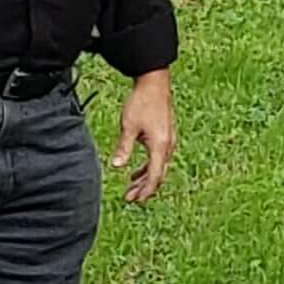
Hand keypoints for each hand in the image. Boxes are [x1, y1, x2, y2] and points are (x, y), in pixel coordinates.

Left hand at [109, 69, 176, 203]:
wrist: (154, 83)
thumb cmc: (142, 102)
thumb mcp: (128, 126)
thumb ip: (124, 148)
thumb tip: (115, 166)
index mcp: (159, 146)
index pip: (154, 176)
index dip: (146, 191)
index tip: (135, 200)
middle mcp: (167, 146)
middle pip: (158, 175)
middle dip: (144, 189)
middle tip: (129, 198)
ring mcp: (168, 141)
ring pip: (158, 168)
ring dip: (145, 179)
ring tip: (130, 188)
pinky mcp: (164, 137)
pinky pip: (158, 159)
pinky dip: (148, 168)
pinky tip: (135, 172)